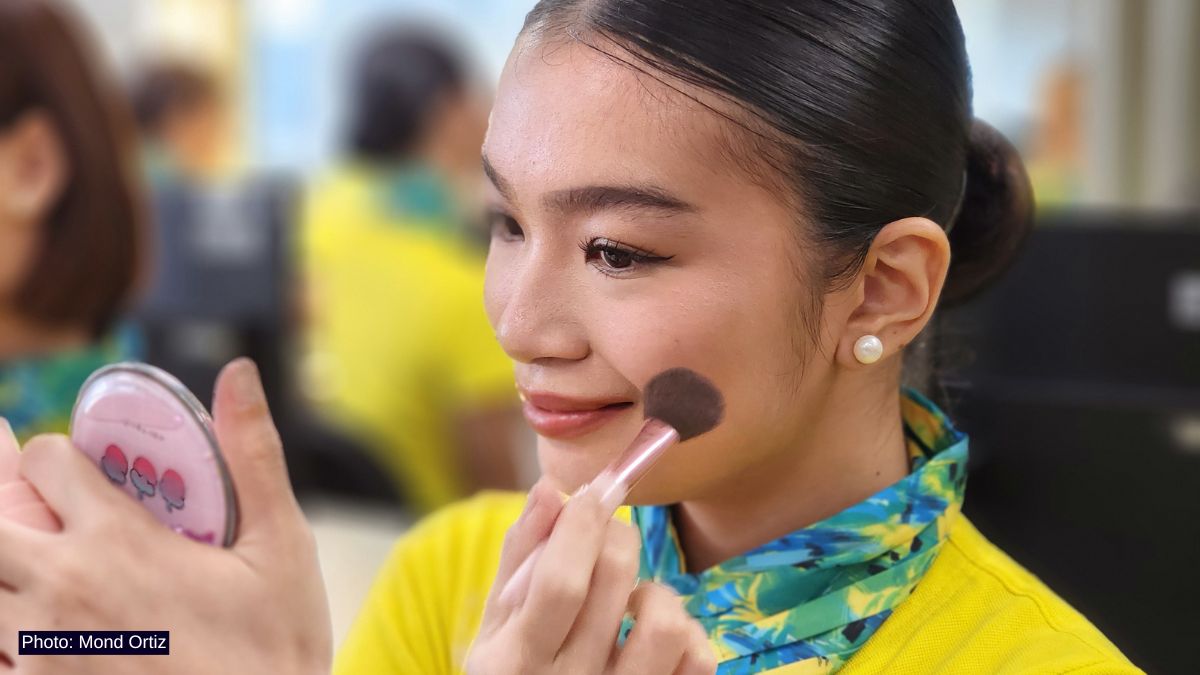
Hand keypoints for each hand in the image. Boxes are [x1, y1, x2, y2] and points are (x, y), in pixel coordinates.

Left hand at [0, 359, 332, 673]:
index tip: (80, 474)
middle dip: (10, 508)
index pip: (46, 463)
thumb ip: (254, 454)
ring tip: (50, 577)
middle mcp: (63, 589)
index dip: (58, 459)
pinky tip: (47, 634)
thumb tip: (240, 372)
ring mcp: (39, 650)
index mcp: (119, 541)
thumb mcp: (282, 545)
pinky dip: (8, 637)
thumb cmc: (273, 649)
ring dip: (9, 574)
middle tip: (48, 522)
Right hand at [464, 479, 716, 674]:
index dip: (582, 526)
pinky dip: (686, 631)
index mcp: (515, 662)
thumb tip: (550, 489)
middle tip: (608, 529)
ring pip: (666, 623)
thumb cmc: (514, 669)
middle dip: (616, 535)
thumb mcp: (496, 623)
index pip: (561, 583)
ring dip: (653, 590)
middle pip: (614, 584)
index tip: (592, 494)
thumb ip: (520, 555)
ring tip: (630, 595)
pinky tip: (653, 629)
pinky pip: (699, 659)